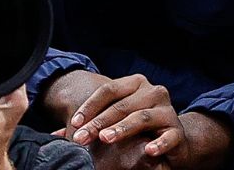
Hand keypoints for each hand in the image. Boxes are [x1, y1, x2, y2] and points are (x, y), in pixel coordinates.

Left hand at [66, 74, 232, 167]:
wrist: (173, 138)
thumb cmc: (137, 128)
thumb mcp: (114, 120)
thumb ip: (89, 124)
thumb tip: (56, 134)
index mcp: (136, 84)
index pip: (109, 90)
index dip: (90, 105)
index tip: (74, 123)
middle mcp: (154, 92)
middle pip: (122, 105)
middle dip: (99, 122)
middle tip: (81, 138)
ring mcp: (167, 110)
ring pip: (142, 116)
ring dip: (122, 128)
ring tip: (106, 139)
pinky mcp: (177, 130)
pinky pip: (168, 135)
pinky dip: (159, 143)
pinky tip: (148, 150)